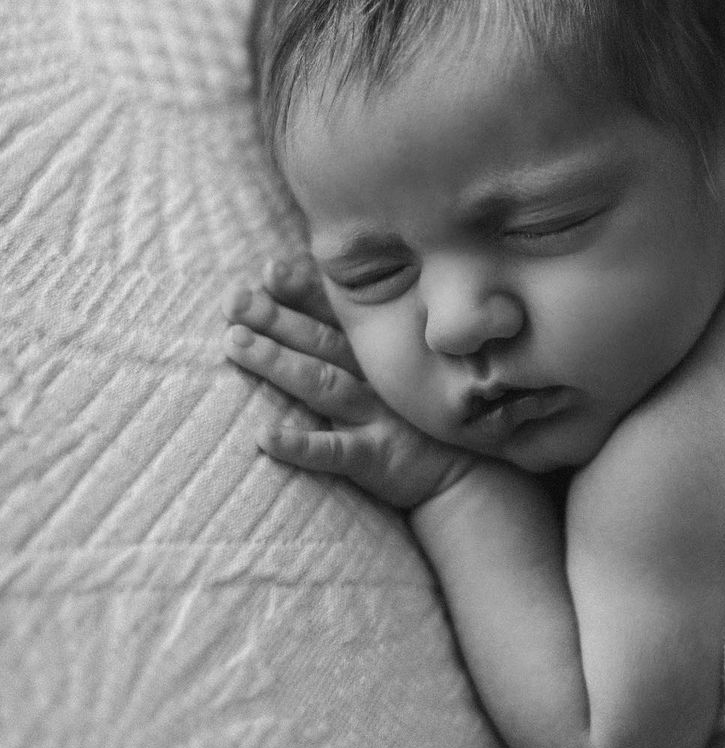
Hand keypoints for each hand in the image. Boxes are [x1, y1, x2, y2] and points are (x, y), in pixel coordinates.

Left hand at [221, 254, 475, 509]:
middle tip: (234, 300)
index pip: (336, 313)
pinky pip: (335, 451)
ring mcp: (376, 414)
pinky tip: (264, 438)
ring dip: (278, 362)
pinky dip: (300, 444)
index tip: (269, 270)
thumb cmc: (423, 421)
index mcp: (378, 354)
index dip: (303, 289)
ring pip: (321, 383)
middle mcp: (375, 376)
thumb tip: (319, 312)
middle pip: (320, 340)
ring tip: (235, 344)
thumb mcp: (403, 372)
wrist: (468, 476)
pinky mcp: (376, 456)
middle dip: (276, 318)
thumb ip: (366, 343)